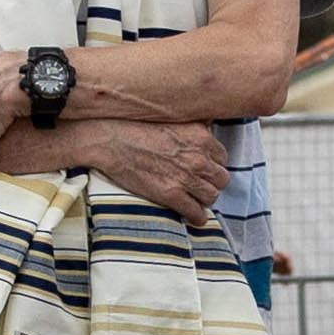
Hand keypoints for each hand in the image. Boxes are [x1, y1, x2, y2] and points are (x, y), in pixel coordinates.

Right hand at [83, 118, 230, 221]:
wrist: (110, 140)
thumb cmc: (136, 126)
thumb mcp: (173, 117)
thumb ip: (195, 124)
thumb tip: (208, 126)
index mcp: (201, 137)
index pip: (222, 158)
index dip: (213, 164)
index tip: (204, 167)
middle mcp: (198, 158)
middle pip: (221, 179)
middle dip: (211, 182)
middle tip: (200, 183)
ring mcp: (185, 178)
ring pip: (211, 197)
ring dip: (203, 199)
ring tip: (194, 198)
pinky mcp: (171, 195)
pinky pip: (196, 213)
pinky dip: (197, 217)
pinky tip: (192, 216)